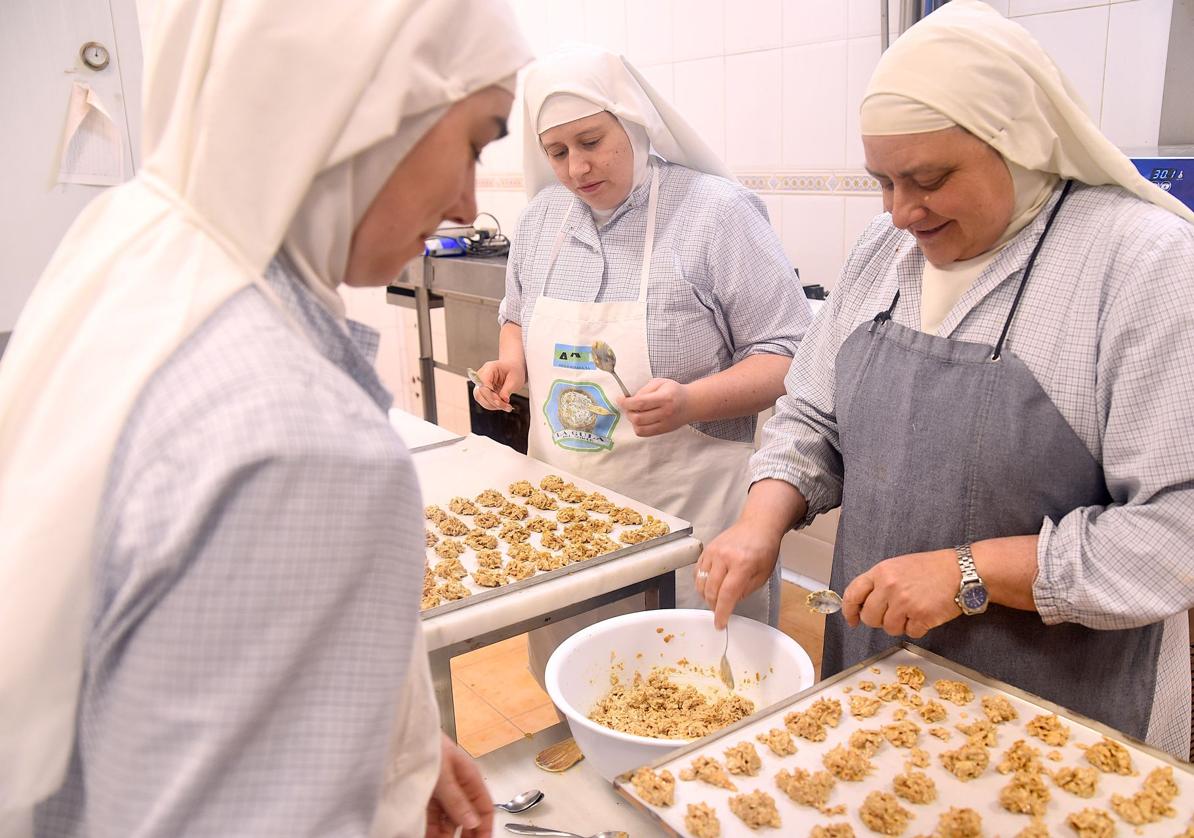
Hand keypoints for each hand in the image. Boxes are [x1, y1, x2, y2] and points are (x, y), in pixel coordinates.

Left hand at [425, 733, 492, 837]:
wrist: (404, 733)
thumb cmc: (428, 744)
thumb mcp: (444, 773)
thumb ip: (457, 799)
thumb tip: (473, 822)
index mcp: (469, 778)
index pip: (484, 808)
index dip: (485, 828)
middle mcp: (457, 787)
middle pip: (467, 817)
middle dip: (466, 835)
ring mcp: (441, 791)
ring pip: (447, 820)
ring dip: (444, 834)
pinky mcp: (425, 794)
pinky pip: (430, 817)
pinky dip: (429, 828)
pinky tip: (425, 835)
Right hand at [472, 359, 524, 412]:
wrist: (513, 368)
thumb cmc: (514, 370)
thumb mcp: (515, 379)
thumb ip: (507, 390)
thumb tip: (503, 400)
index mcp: (489, 368)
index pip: (484, 384)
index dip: (491, 396)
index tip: (501, 402)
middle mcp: (481, 375)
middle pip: (479, 393)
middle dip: (492, 403)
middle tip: (506, 406)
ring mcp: (481, 383)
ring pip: (480, 398)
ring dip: (493, 405)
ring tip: (506, 407)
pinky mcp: (483, 390)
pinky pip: (484, 400)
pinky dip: (493, 405)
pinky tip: (503, 405)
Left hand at [617, 378, 691, 436]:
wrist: (691, 404)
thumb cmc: (674, 391)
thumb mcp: (660, 382)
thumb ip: (645, 390)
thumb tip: (630, 400)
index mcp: (665, 398)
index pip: (640, 403)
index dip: (626, 403)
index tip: (619, 399)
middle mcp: (665, 413)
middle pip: (638, 418)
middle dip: (628, 411)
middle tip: (627, 406)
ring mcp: (665, 424)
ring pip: (640, 428)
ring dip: (632, 420)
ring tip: (634, 412)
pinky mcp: (663, 431)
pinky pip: (644, 433)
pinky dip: (637, 427)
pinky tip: (639, 419)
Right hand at [697, 518, 783, 628]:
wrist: (758, 525)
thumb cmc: (764, 549)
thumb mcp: (763, 575)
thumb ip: (745, 591)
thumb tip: (729, 603)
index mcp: (742, 564)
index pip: (727, 594)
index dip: (722, 613)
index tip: (720, 624)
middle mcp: (725, 557)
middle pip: (711, 590)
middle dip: (714, 605)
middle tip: (719, 611)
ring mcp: (713, 552)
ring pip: (700, 582)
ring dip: (706, 595)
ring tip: (715, 598)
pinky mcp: (706, 549)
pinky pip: (697, 571)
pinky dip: (701, 582)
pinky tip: (710, 585)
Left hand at [841, 548, 962, 637]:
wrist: (963, 571)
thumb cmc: (933, 568)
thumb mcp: (899, 566)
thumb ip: (880, 582)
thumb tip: (864, 604)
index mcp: (881, 572)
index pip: (853, 593)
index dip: (849, 610)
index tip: (851, 619)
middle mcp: (889, 586)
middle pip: (869, 617)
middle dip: (878, 620)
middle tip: (893, 614)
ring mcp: (904, 602)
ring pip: (888, 628)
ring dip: (899, 625)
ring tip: (913, 611)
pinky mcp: (921, 616)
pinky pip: (909, 633)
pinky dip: (917, 628)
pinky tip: (926, 615)